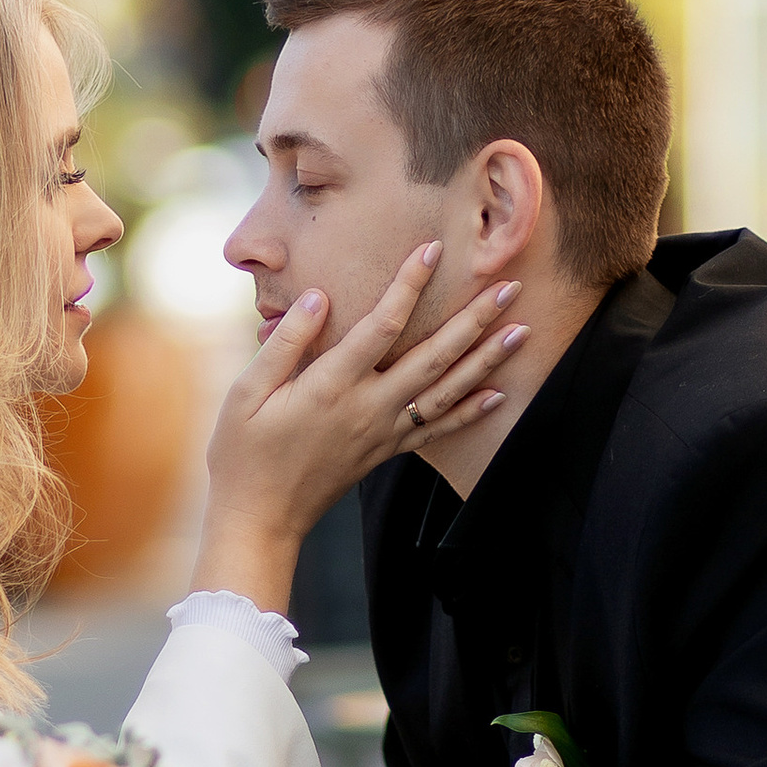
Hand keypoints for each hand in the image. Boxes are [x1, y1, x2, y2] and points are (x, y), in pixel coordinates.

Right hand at [192, 245, 525, 610]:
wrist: (260, 517)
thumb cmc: (243, 451)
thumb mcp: (246, 392)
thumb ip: (285, 343)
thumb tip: (320, 297)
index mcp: (331, 386)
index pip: (381, 325)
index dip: (409, 284)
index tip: (432, 249)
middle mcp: (367, 408)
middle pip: (433, 357)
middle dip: (474, 320)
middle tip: (509, 286)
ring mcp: (382, 433)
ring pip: (447, 392)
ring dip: (487, 360)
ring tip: (522, 331)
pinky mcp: (386, 451)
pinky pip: (438, 430)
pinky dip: (472, 412)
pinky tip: (499, 393)